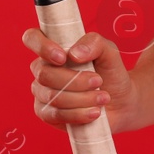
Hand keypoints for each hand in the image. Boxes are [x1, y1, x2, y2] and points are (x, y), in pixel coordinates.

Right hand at [23, 28, 137, 133]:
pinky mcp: (47, 114)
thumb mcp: (109, 51)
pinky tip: (94, 112)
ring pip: (52, 96)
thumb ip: (95, 43)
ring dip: (82, 98)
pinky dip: (78, 114)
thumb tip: (75, 54)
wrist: (121, 101)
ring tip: (103, 97)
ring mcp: (42, 92)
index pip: (32, 38)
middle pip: (44, 74)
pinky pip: (54, 115)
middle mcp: (43, 69)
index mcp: (54, 48)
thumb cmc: (110, 72)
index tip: (63, 57)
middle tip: (98, 81)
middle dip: (75, 80)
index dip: (42, 47)